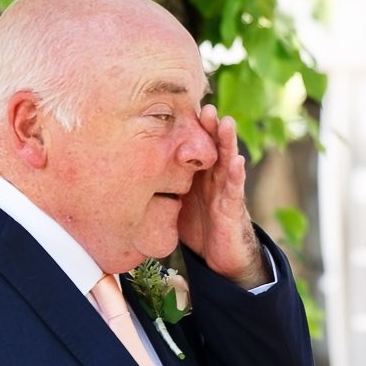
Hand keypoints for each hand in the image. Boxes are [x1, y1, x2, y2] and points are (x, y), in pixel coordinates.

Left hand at [177, 106, 266, 287]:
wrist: (221, 258)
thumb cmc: (199, 227)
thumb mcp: (175, 203)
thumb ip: (162, 186)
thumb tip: (127, 174)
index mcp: (199, 175)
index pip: (196, 146)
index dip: (192, 128)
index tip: (183, 107)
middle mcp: (214, 178)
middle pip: (213, 147)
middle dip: (210, 127)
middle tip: (205, 108)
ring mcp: (226, 192)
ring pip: (227, 162)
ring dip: (228, 142)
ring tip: (227, 123)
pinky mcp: (233, 209)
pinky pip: (235, 190)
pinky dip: (237, 175)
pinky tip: (237, 161)